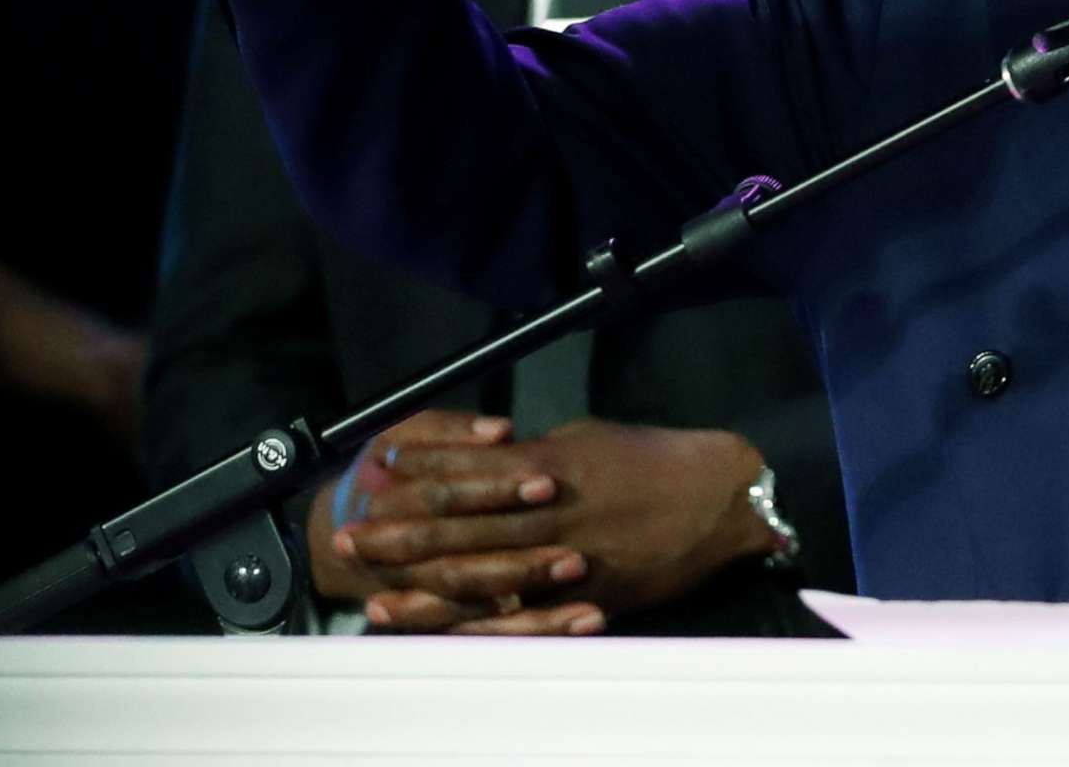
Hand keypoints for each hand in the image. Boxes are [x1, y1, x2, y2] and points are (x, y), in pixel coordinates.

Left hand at [334, 417, 773, 634]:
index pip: (467, 468)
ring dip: (423, 588)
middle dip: (399, 533)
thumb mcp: (590, 439)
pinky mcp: (586, 596)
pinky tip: (450, 629)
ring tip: (375, 598)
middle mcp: (549, 511)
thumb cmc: (656, 458)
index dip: (418, 471)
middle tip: (346, 539)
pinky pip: (524, 615)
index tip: (375, 470)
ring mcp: (566, 558)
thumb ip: (537, 455)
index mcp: (550, 463)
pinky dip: (481, 622)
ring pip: (481, 577)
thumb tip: (494, 459)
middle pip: (459, 525)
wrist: (722, 498)